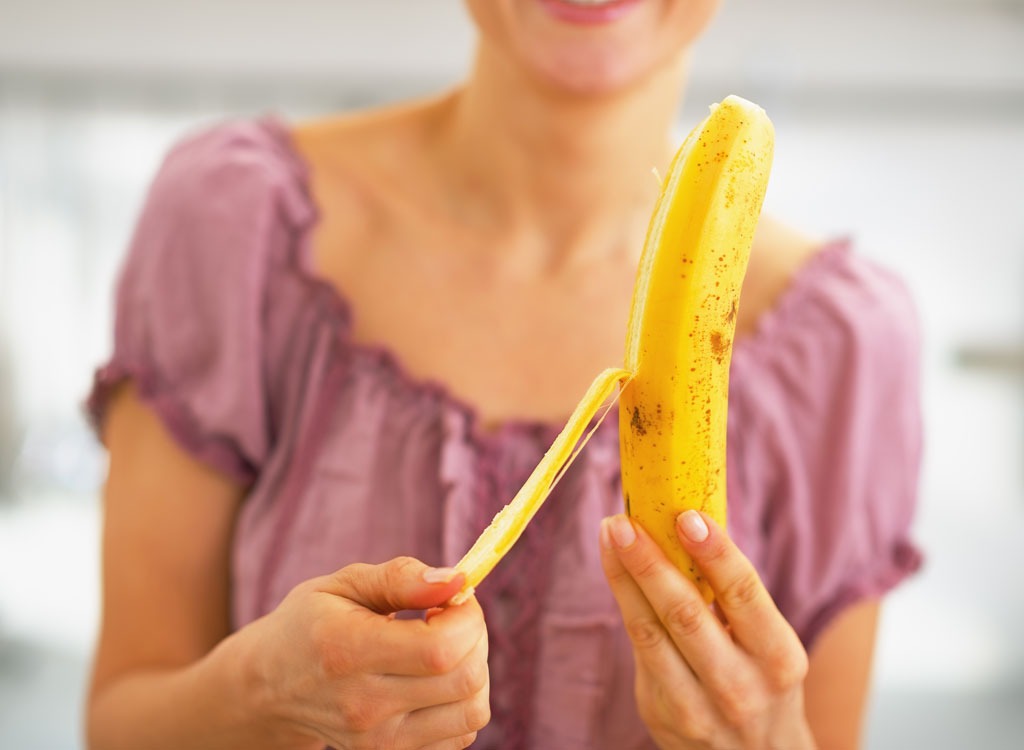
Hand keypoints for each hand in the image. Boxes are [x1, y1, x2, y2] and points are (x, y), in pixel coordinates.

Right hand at [237, 557, 489, 749]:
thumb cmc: (311, 624)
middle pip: (464, 679)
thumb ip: (400, 578)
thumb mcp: (343, 584)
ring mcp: (378, 742)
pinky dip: (462, 701)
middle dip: (475, 637)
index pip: (440, 648)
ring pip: (472, 711)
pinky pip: (461, 733)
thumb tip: (456, 579)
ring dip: (475, 671)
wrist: (270, 688)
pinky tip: (434, 677)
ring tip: (444, 648)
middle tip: (449, 617)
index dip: (467, 617)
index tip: (454, 596)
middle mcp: (363, 705)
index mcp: (347, 652)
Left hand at [599, 511, 814, 749]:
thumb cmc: (761, 680)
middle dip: (649, 562)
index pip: (744, 595)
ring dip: (624, 577)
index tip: (687, 516)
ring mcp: (697, 707)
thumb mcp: (768, 645)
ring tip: (609, 535)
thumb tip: (688, 523)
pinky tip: (616, 570)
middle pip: (685, 614)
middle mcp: (740, 687)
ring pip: (650, 631)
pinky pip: (639, 650)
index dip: (715, 553)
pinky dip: (625, 603)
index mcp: (778, 657)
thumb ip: (734, 598)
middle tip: (623, 521)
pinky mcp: (661, 714)